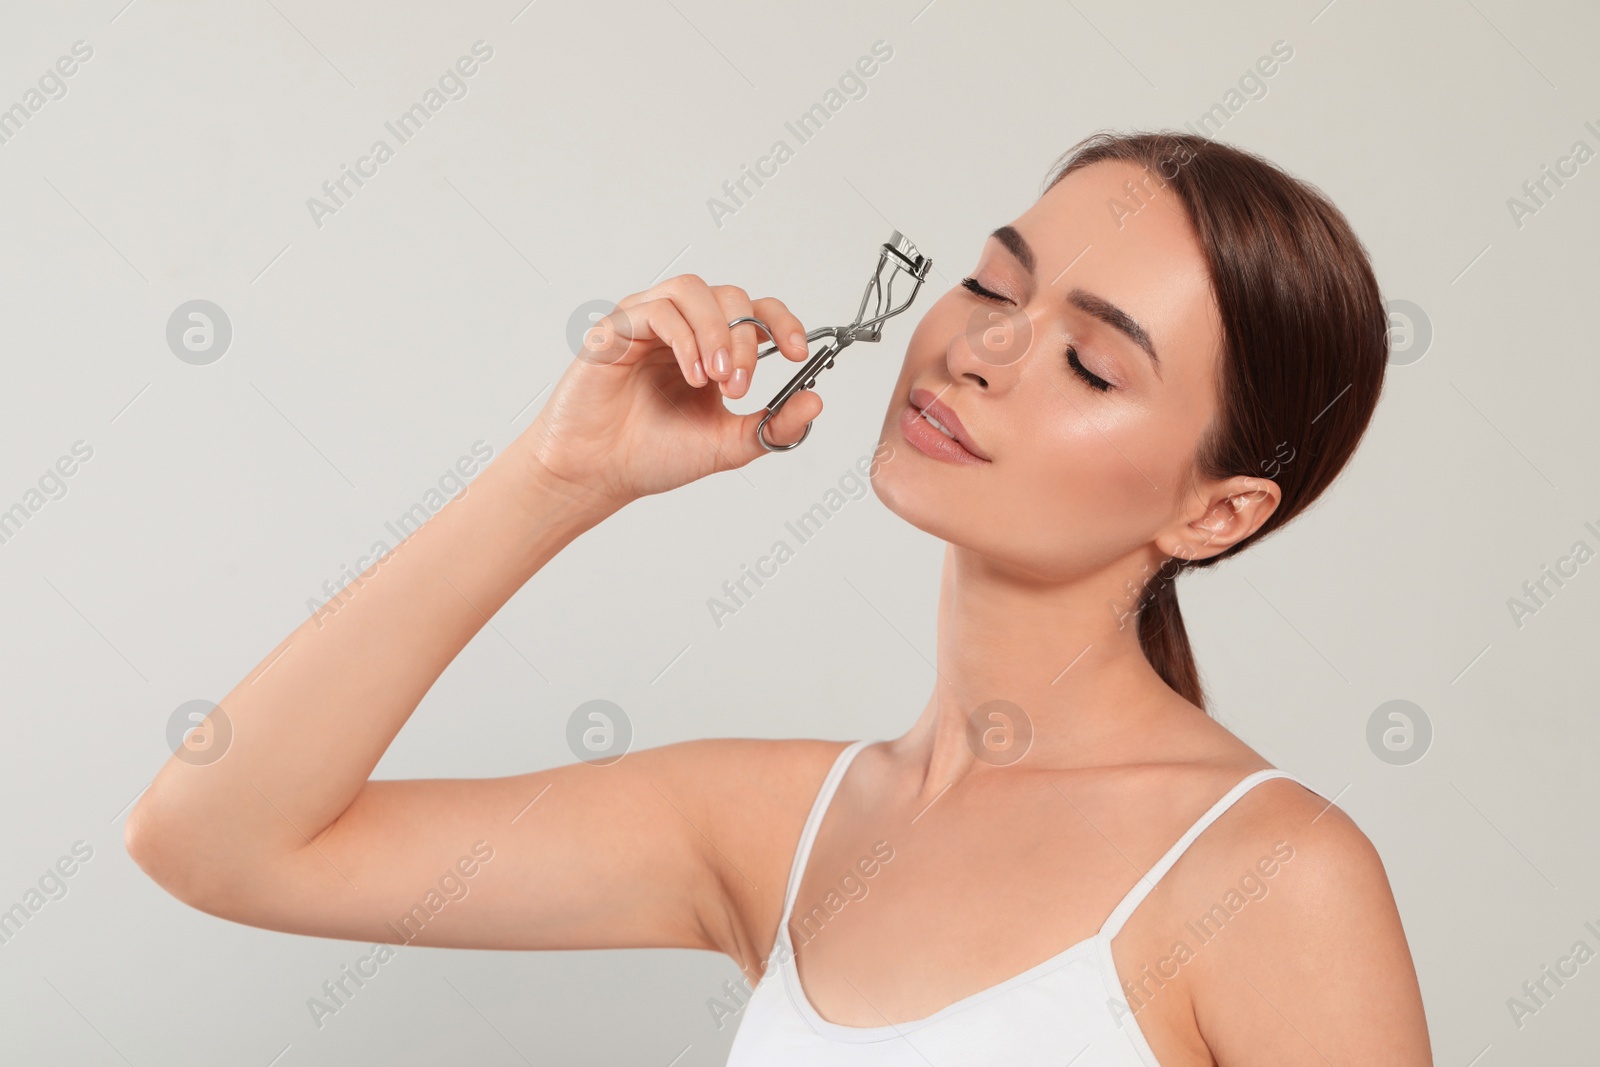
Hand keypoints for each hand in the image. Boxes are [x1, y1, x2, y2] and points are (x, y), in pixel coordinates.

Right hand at [517, 275, 822, 509]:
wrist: (600, 474)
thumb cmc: (653, 454)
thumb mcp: (728, 444)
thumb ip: (773, 426)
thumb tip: (817, 402)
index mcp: (713, 347)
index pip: (757, 311)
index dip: (784, 323)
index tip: (799, 355)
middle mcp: (684, 327)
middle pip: (730, 296)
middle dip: (745, 340)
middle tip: (740, 386)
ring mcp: (649, 321)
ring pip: (692, 289)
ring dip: (714, 330)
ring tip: (716, 377)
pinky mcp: (617, 327)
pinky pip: (658, 308)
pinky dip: (684, 338)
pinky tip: (691, 375)